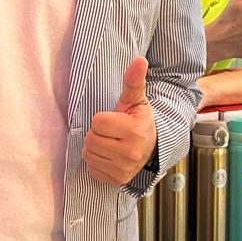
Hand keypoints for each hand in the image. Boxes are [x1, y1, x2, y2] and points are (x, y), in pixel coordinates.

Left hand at [83, 57, 157, 186]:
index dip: (103, 119)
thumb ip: (133, 80)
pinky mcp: (117, 180)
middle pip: (91, 140)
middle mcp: (130, 153)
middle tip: (111, 132)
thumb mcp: (136, 99)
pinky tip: (110, 156)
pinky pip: (91, 168)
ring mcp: (123, 169)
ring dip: (95, 147)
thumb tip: (139, 60)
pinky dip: (97, 162)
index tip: (116, 120)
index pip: (97, 122)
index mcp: (134, 131)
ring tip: (111, 143)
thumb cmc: (139, 121)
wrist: (152, 146)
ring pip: (89, 154)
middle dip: (97, 133)